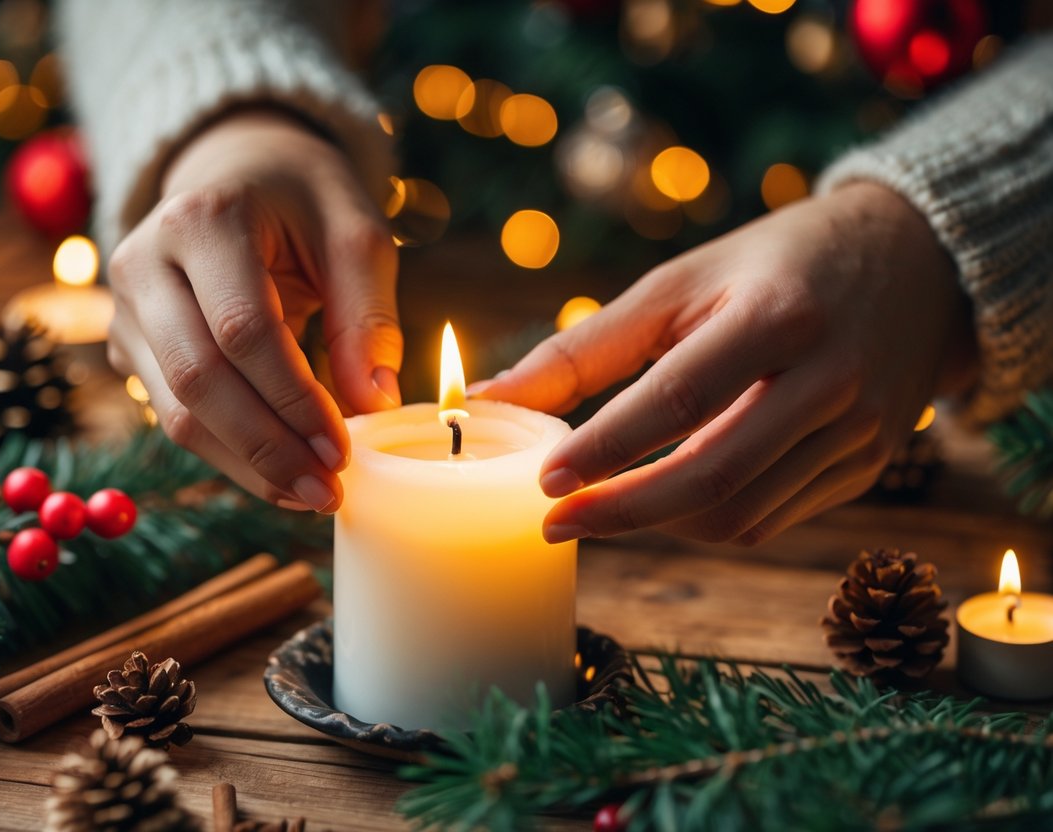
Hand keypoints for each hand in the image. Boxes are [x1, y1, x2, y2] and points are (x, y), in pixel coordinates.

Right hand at [107, 110, 401, 511]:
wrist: (237, 172)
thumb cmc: (305, 201)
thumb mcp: (356, 235)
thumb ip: (368, 317)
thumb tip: (373, 405)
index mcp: (202, 219)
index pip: (243, 330)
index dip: (293, 399)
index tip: (342, 448)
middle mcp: (144, 262)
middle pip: (198, 378)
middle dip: (267, 446)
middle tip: (326, 490)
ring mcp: (125, 308)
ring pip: (175, 411)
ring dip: (246, 464)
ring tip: (309, 495)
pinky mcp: (130, 346)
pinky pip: (173, 416)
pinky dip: (229, 454)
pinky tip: (279, 475)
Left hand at [472, 183, 974, 544]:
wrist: (916, 263)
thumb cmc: (773, 266)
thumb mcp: (681, 283)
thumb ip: (589, 345)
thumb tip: (495, 397)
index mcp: (778, 316)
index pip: (679, 400)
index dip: (605, 448)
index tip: (543, 483)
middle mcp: (831, 380)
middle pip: (712, 476)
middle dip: (622, 511)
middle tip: (555, 523)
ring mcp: (860, 433)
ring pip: (739, 514)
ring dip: (658, 522)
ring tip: (602, 506)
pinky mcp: (869, 468)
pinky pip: (772, 519)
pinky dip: (707, 520)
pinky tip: (667, 499)